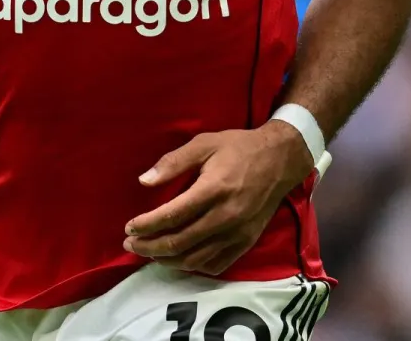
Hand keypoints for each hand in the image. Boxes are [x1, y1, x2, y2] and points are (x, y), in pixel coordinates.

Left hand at [123, 122, 314, 275]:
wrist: (280, 160)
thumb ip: (172, 163)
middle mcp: (226, 216)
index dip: (146, 225)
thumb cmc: (238, 148)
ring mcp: (238, 233)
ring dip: (168, 260)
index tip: (129, 227)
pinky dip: (194, 266)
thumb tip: (144, 181)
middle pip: (180, 242)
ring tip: (149, 253)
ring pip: (195, 259)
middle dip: (149, 246)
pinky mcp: (246, 242)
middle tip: (130, 244)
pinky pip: (216, 264)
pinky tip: (179, 259)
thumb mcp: (203, 144)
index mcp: (213, 189)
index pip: (172, 216)